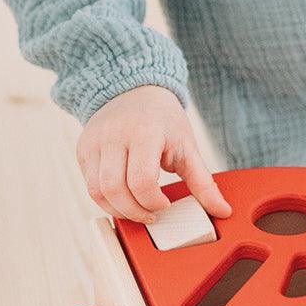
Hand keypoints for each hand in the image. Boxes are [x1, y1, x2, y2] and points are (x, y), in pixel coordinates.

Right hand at [76, 84, 230, 223]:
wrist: (135, 91)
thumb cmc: (164, 121)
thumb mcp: (187, 147)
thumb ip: (203, 182)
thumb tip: (222, 211)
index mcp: (144, 132)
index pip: (141, 180)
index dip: (153, 202)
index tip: (165, 205)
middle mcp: (114, 136)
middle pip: (114, 189)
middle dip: (134, 212)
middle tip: (151, 214)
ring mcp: (94, 142)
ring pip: (97, 191)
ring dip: (118, 210)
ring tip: (136, 210)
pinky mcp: (82, 150)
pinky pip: (89, 186)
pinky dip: (106, 200)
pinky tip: (123, 199)